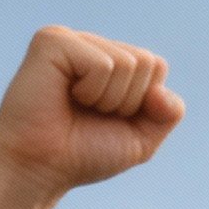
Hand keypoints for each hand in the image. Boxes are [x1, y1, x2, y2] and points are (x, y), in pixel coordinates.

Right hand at [0, 26, 183, 195]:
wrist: (40, 168)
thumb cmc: (83, 154)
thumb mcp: (140, 140)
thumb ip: (167, 113)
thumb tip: (161, 89)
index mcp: (110, 60)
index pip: (156, 66)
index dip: (142, 104)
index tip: (110, 119)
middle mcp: (91, 45)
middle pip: (146, 62)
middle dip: (128, 101)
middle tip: (91, 114)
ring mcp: (71, 39)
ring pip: (127, 63)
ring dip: (108, 100)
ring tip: (77, 106)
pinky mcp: (52, 41)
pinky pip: (102, 64)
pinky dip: (92, 91)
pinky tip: (65, 96)